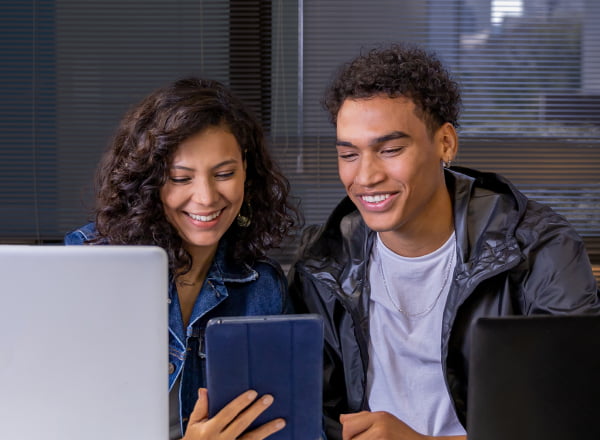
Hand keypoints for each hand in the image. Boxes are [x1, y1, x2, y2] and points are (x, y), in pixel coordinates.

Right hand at [182, 388, 285, 439]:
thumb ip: (201, 407)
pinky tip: (274, 437)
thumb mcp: (193, 425)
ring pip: (252, 439)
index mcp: (210, 429)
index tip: (253, 393)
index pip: (228, 413)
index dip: (241, 403)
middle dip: (256, 410)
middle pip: (242, 424)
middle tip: (269, 399)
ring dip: (267, 430)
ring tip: (281, 422)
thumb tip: (204, 390)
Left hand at [340, 411, 466, 439]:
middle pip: (348, 435)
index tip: (354, 438)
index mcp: (379, 416)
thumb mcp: (384, 421)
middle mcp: (380, 426)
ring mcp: (382, 438)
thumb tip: (342, 418)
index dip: (347, 434)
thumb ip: (363, 418)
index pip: (347, 424)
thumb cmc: (403, 436)